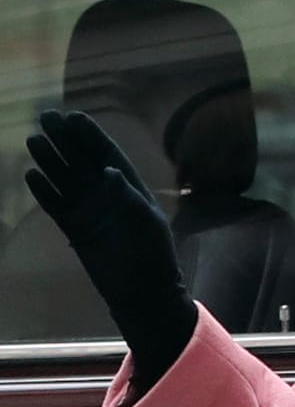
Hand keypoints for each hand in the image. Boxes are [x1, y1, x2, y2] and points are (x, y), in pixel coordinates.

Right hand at [25, 110, 195, 386]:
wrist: (141, 290)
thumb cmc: (152, 254)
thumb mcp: (145, 222)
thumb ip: (126, 195)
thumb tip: (107, 169)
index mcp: (130, 187)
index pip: (106, 154)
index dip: (90, 135)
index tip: (73, 116)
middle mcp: (107, 194)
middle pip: (81, 160)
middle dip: (65, 138)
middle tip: (45, 116)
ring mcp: (89, 210)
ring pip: (64, 178)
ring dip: (50, 159)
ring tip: (33, 139)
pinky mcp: (74, 229)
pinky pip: (55, 205)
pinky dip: (43, 191)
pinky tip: (30, 175)